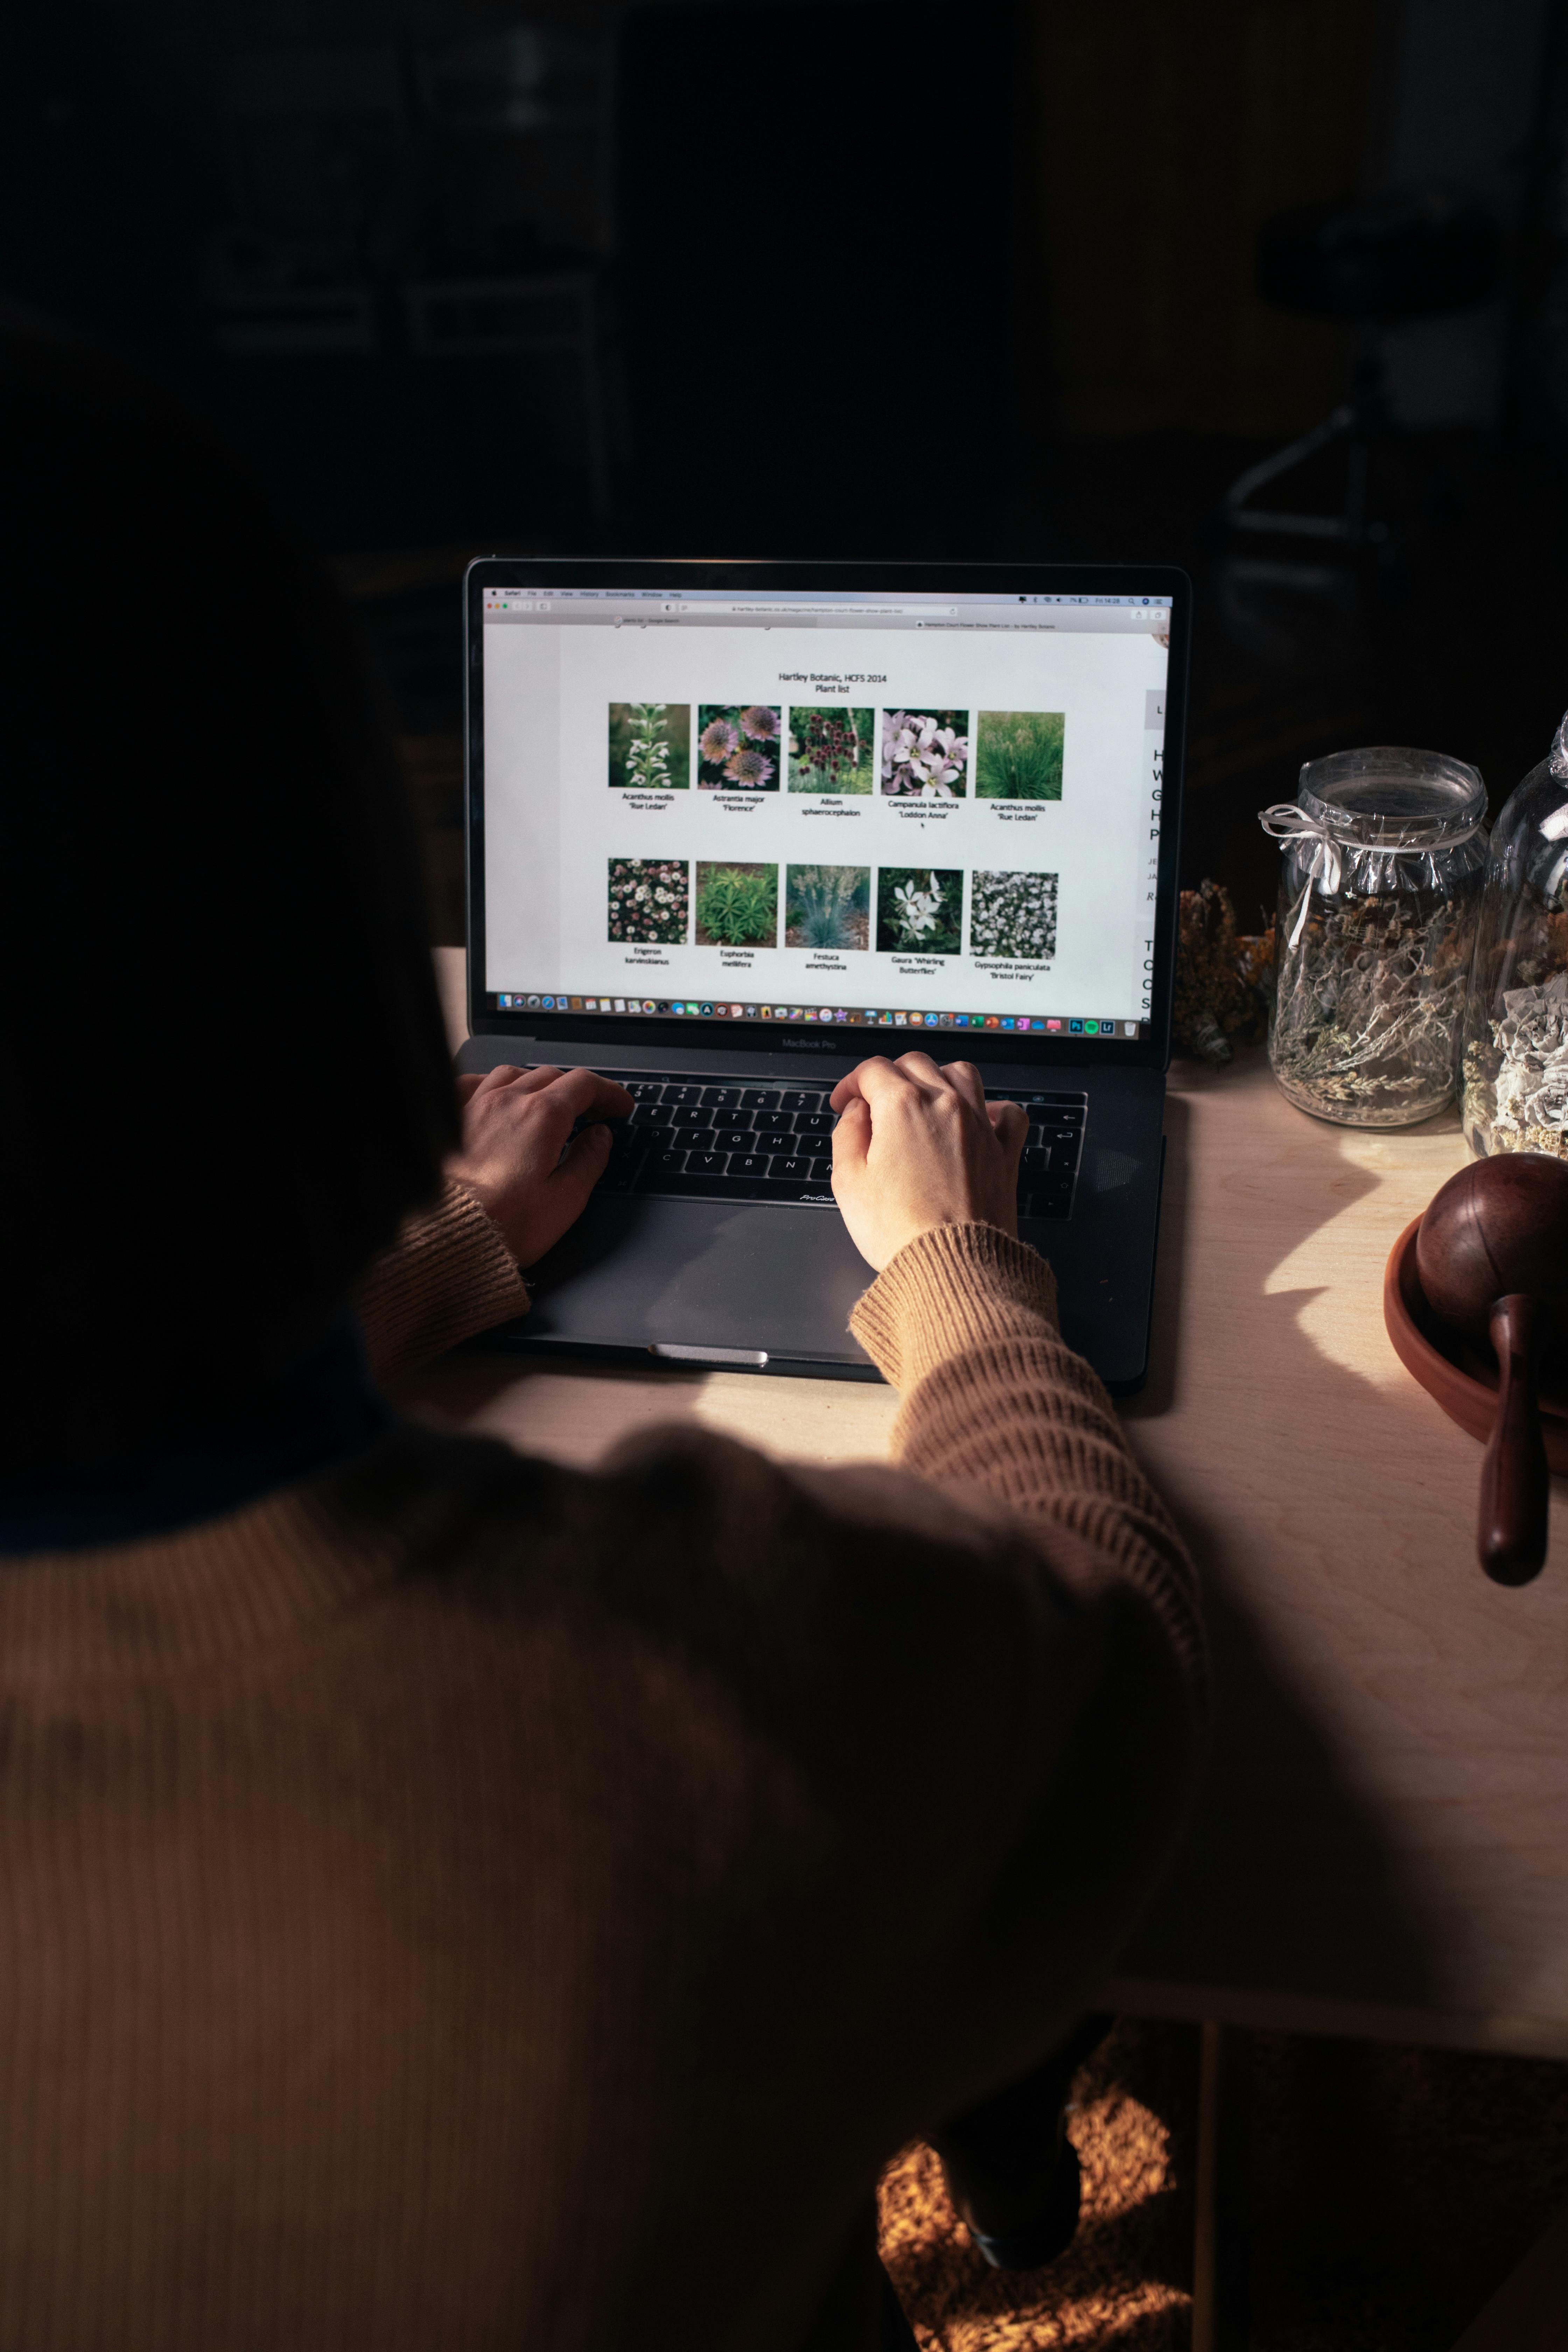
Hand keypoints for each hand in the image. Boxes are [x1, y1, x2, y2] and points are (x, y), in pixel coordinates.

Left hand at [448, 1064, 632, 1265]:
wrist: (447, 1235)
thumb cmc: (504, 1224)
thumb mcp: (566, 1199)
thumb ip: (589, 1161)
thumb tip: (600, 1137)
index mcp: (543, 1116)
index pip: (584, 1085)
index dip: (609, 1093)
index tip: (620, 1106)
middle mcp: (508, 1101)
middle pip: (552, 1076)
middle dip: (579, 1091)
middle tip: (593, 1112)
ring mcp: (476, 1106)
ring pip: (513, 1074)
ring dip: (538, 1084)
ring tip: (548, 1103)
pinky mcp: (452, 1121)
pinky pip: (473, 1084)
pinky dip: (493, 1085)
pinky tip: (497, 1097)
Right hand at [828, 1053, 1026, 1272]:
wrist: (951, 1266)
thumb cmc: (899, 1231)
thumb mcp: (848, 1181)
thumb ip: (847, 1134)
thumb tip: (856, 1112)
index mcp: (902, 1107)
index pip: (873, 1071)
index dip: (852, 1084)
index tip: (845, 1103)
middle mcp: (945, 1105)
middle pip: (915, 1064)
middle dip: (889, 1077)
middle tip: (875, 1104)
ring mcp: (979, 1126)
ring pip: (961, 1074)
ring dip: (938, 1079)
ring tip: (923, 1102)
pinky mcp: (1004, 1152)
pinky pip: (1007, 1113)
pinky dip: (993, 1109)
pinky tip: (978, 1120)